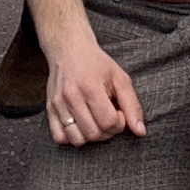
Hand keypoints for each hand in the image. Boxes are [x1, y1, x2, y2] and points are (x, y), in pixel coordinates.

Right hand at [39, 34, 145, 148]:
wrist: (68, 49)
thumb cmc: (97, 64)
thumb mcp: (120, 78)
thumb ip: (132, 105)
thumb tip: (141, 132)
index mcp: (91, 87)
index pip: (108, 122)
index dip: (119, 123)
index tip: (118, 112)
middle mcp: (71, 97)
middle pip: (94, 134)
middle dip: (107, 131)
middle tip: (108, 117)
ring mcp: (58, 104)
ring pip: (77, 139)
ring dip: (90, 137)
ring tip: (95, 122)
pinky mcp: (49, 109)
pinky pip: (59, 137)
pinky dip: (72, 137)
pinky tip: (80, 125)